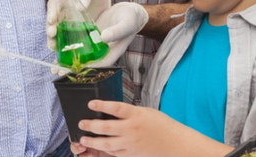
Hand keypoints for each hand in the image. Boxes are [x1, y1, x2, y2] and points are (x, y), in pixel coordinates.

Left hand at [46, 0, 147, 67]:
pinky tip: (56, 49)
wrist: (128, 12)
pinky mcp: (89, 37)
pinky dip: (68, 48)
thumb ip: (116, 31)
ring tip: (54, 66)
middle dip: (72, 68)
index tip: (73, 72)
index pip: (98, 65)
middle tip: (58, 71)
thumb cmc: (130, 19)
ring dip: (67, 60)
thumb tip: (103, 37)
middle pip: (86, 64)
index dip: (85, 70)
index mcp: (111, 52)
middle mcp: (101, 52)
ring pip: (79, 56)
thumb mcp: (126, 24)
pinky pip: (77, 45)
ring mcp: (94, 45)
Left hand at [76, 100, 190, 155]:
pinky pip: (114, 152)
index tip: (90, 103)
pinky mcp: (131, 153)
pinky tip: (99, 147)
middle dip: (91, 125)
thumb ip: (130, 112)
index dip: (101, 105)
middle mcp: (132, 129)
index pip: (115, 107)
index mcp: (136, 114)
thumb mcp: (146, 112)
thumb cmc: (161, 125)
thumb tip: (112, 110)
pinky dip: (105, 149)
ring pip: (107, 143)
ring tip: (84, 139)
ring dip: (93, 141)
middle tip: (81, 123)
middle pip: (106, 126)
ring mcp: (131, 143)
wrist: (173, 143)